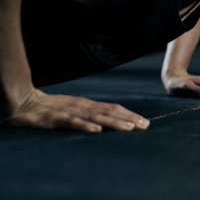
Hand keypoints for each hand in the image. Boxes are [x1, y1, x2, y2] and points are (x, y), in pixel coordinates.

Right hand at [3, 88, 149, 132]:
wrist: (22, 101)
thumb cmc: (50, 107)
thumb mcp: (73, 109)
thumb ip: (89, 114)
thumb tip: (109, 120)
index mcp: (87, 104)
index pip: (113, 108)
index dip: (129, 114)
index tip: (144, 122)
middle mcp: (81, 106)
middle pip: (109, 112)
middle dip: (128, 119)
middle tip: (144, 126)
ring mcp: (69, 111)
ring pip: (95, 117)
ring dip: (113, 122)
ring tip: (129, 128)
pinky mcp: (55, 118)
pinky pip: (72, 122)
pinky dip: (85, 126)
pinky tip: (97, 131)